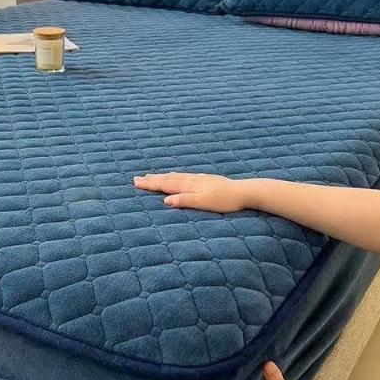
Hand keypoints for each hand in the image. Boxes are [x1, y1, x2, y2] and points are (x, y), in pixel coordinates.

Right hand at [133, 172, 253, 212]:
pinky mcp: (205, 180)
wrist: (244, 192)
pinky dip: (173, 176)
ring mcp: (198, 179)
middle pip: (167, 179)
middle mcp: (191, 180)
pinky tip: (175, 177)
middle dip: (152, 179)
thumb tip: (166, 201)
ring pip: (175, 176)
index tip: (136, 182)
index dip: (150, 184)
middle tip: (137, 178)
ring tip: (151, 175)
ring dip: (161, 176)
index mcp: (189, 186)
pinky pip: (183, 176)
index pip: (165, 185)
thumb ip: (185, 201)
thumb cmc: (225, 201)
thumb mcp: (203, 203)